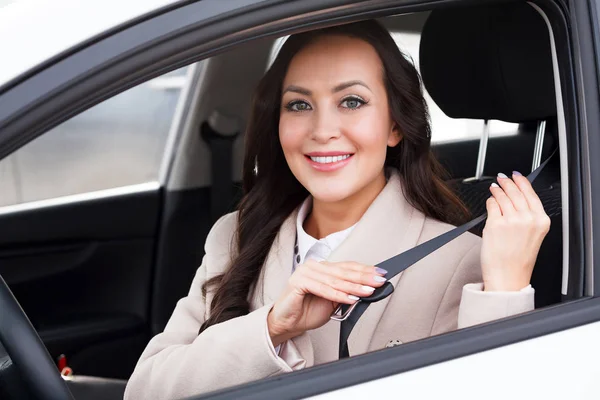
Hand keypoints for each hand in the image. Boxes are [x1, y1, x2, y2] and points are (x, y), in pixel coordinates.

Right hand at [267, 260, 386, 346]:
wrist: (287, 323)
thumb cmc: (307, 311)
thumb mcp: (333, 302)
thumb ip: (346, 293)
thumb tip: (367, 290)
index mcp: (322, 268)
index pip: (347, 266)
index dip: (365, 270)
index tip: (381, 274)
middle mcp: (314, 267)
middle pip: (343, 271)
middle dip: (364, 277)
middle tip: (379, 281)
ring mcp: (305, 272)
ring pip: (335, 280)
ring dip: (354, 287)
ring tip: (368, 291)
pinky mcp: (299, 282)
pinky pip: (323, 289)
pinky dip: (338, 295)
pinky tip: (350, 298)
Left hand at [481, 171, 550, 291]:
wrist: (508, 276)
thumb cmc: (518, 260)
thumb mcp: (533, 235)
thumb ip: (528, 217)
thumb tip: (517, 198)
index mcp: (541, 221)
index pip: (531, 194)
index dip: (522, 181)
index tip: (516, 175)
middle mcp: (527, 219)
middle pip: (516, 192)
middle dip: (507, 182)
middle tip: (502, 178)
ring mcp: (511, 220)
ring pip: (502, 196)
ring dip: (497, 190)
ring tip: (494, 187)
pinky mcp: (495, 223)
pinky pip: (491, 205)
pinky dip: (490, 201)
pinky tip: (490, 200)